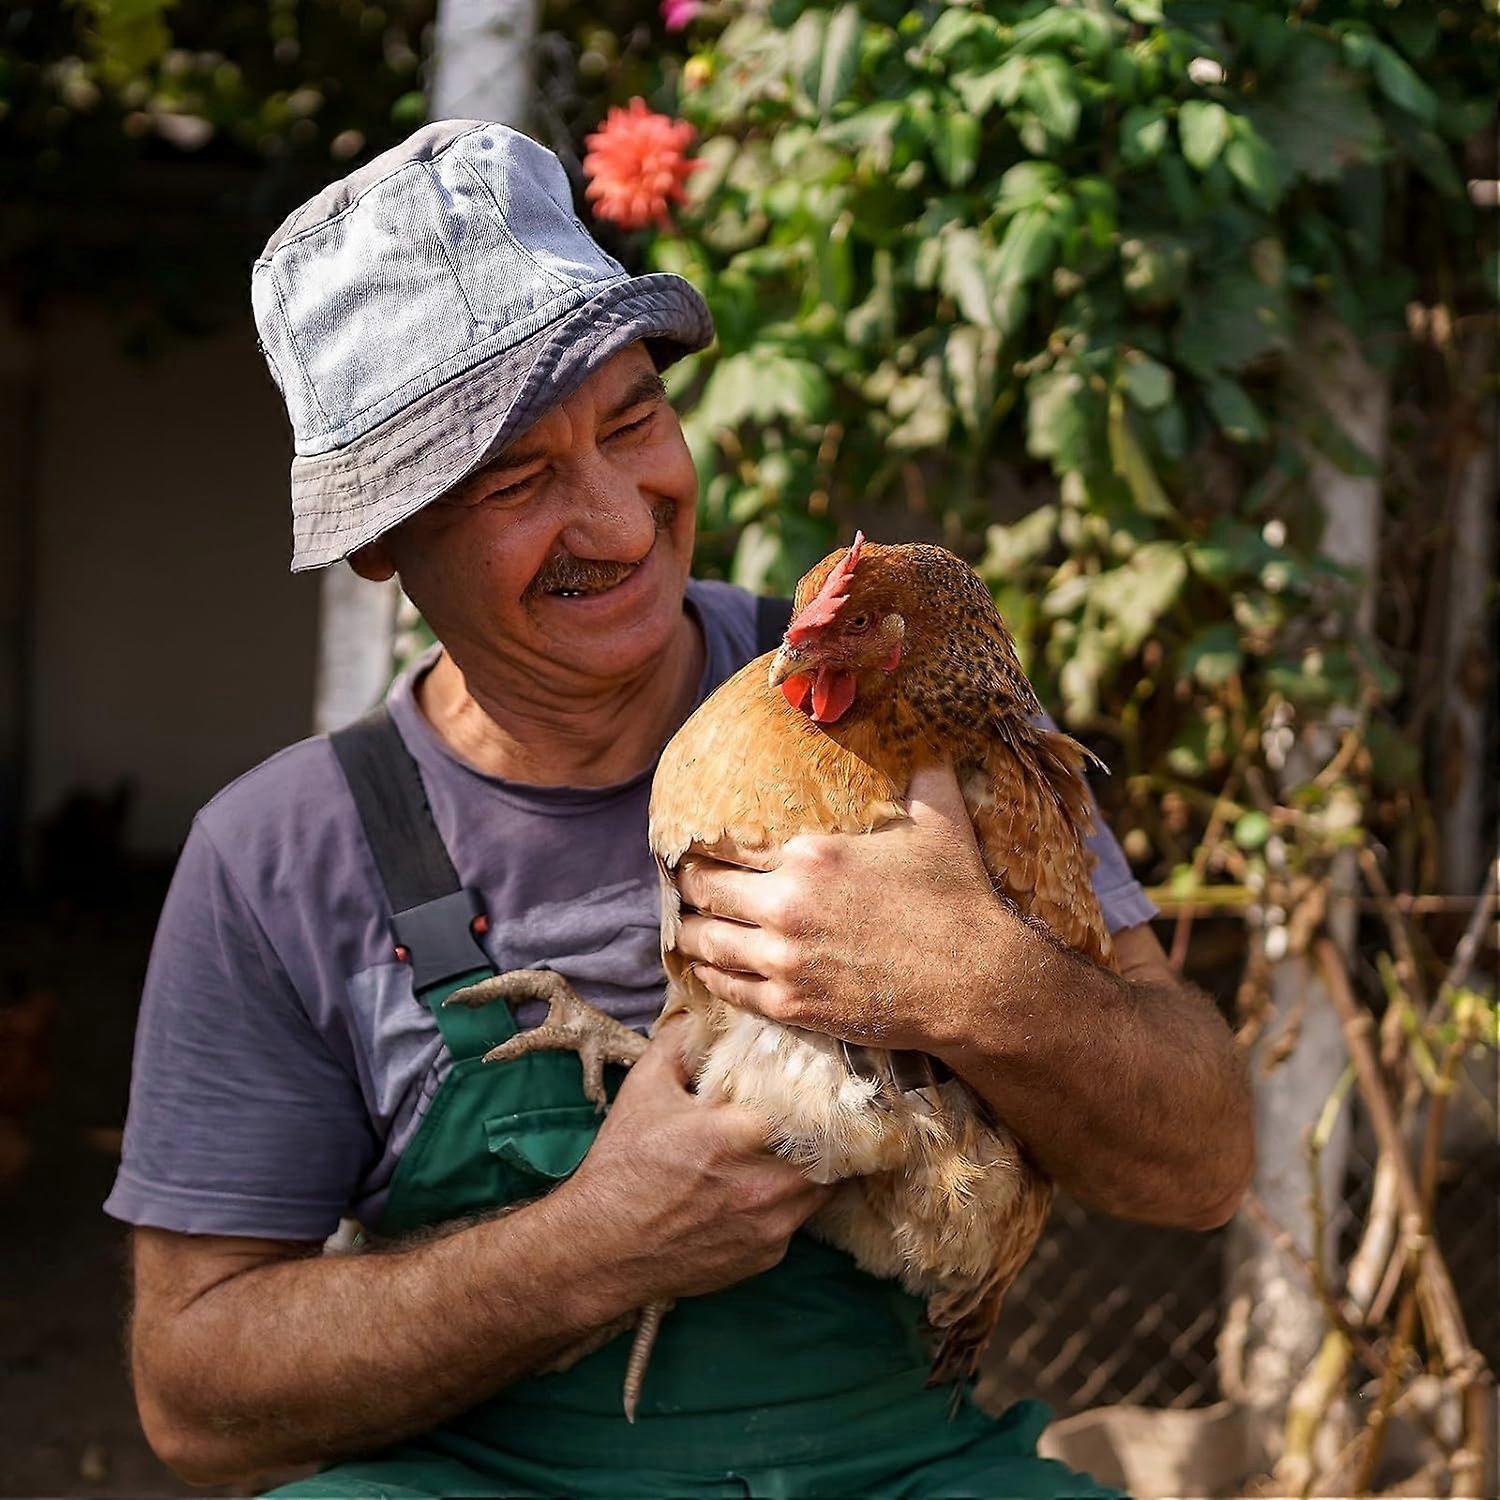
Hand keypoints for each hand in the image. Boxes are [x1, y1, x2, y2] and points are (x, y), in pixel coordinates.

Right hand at [560, 1018, 831, 1307]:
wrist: (599, 1250)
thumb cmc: (621, 1166)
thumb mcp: (644, 1089)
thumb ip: (680, 1042)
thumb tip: (708, 1012)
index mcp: (734, 1135)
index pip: (810, 1107)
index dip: (823, 1093)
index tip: (827, 1081)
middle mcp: (761, 1183)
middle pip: (830, 1151)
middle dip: (830, 1132)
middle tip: (826, 1115)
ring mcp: (769, 1225)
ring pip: (823, 1189)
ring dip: (816, 1169)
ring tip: (804, 1149)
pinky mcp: (766, 1256)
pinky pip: (799, 1221)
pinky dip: (791, 1204)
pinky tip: (768, 1190)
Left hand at [672, 761, 1005, 1051]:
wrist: (976, 982)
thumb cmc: (958, 897)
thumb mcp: (941, 817)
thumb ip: (921, 770)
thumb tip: (923, 727)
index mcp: (810, 853)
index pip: (728, 843)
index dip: (703, 842)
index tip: (692, 842)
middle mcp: (785, 904)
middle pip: (706, 891)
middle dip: (689, 885)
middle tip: (682, 881)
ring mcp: (785, 960)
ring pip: (708, 943)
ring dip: (689, 933)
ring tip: (684, 926)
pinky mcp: (793, 1005)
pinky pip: (731, 990)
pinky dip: (711, 977)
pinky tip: (705, 970)